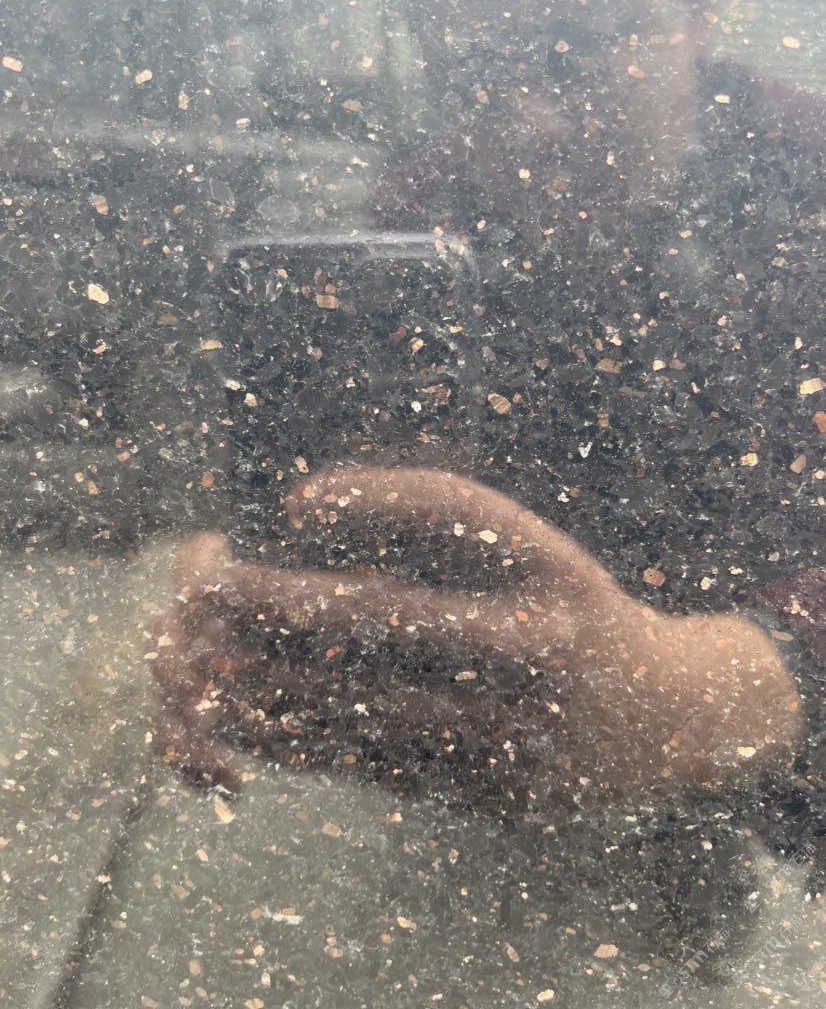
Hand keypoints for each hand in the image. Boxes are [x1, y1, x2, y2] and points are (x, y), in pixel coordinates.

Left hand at [149, 467, 802, 812]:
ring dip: (264, 692)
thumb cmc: (575, 607)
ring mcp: (489, 763)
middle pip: (353, 670)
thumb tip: (303, 506)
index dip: (296, 586)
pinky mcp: (474, 803)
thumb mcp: (530, 543)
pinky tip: (253, 714)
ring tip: (200, 657)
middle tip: (198, 595)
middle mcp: (505, 707)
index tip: (229, 562)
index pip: (384, 606)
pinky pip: (369, 775)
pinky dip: (300, 742)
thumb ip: (428, 509)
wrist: (660, 724)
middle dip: (263, 626)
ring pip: (348, 731)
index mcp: (524, 630)